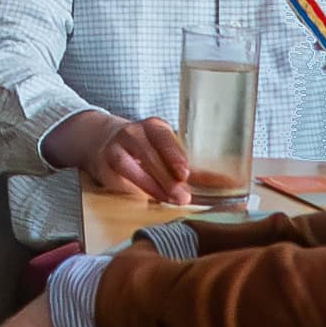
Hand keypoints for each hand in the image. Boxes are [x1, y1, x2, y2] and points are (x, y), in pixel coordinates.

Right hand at [43, 110, 192, 204]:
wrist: (105, 143)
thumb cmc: (144, 151)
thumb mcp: (164, 152)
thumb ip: (187, 168)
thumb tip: (220, 183)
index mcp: (154, 127)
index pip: (164, 138)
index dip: (174, 155)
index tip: (185, 174)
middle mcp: (134, 132)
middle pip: (150, 154)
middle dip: (167, 177)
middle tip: (183, 196)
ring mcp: (117, 146)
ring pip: (132, 165)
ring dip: (152, 185)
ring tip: (169, 199)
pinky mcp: (105, 162)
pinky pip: (121, 175)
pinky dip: (135, 188)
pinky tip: (146, 197)